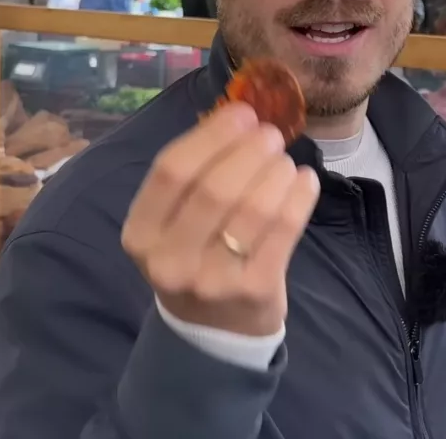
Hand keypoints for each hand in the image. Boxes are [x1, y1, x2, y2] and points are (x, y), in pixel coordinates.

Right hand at [121, 102, 320, 335]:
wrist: (214, 331)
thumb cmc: (194, 258)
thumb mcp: (174, 224)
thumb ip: (195, 175)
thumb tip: (240, 118)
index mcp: (140, 234)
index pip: (172, 170)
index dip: (212, 135)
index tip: (242, 114)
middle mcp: (170, 260)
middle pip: (215, 187)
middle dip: (251, 151)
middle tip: (272, 136)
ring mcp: (213, 279)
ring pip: (253, 208)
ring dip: (277, 171)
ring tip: (285, 162)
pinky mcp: (255, 290)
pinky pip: (285, 230)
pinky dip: (300, 196)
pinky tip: (305, 181)